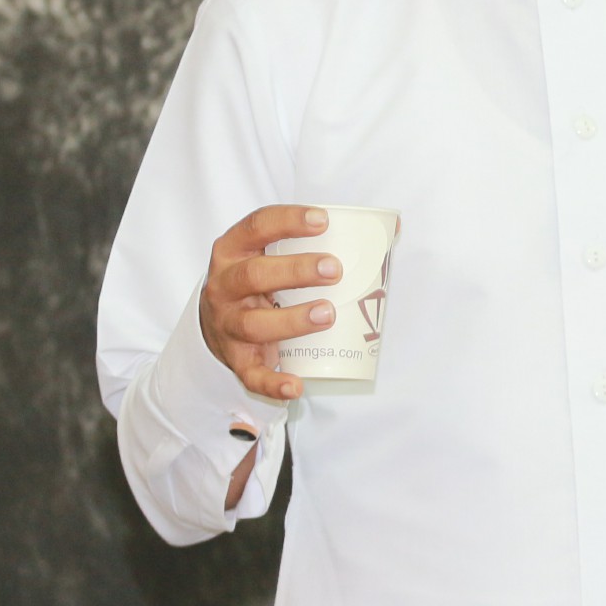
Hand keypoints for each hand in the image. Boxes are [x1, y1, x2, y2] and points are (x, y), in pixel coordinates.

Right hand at [199, 205, 339, 402]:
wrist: (214, 320)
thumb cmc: (261, 278)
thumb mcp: (272, 252)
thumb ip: (320, 239)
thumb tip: (391, 230)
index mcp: (234, 250)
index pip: (257, 226)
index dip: (288, 221)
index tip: (323, 221)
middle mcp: (224, 285)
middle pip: (254, 275)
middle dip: (295, 271)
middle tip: (334, 270)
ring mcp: (227, 324)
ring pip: (253, 324)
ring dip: (292, 320)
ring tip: (327, 313)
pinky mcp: (235, 359)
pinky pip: (251, 374)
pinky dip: (273, 383)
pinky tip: (296, 385)